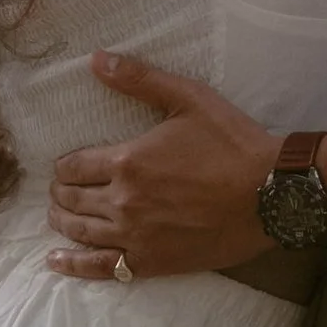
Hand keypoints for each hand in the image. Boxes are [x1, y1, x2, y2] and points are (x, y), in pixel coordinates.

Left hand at [45, 55, 275, 280]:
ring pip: (82, 232)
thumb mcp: (188, 98)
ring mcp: (137, 237)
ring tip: (55, 216)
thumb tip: (95, 58)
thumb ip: (139, 79)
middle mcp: (124, 202)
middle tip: (59, 189)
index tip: (64, 166)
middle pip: (73, 199)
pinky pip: (104, 268)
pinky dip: (74, 265)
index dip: (63, 166)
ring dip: (62, 222)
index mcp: (128, 161)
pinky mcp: (153, 263)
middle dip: (60, 192)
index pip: (75, 166)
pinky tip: (56, 261)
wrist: (270, 195)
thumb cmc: (231, 143)